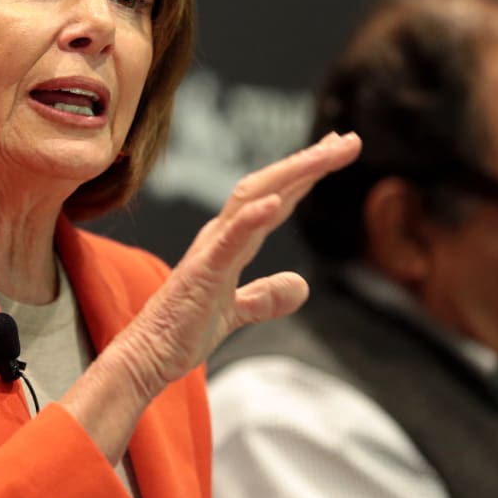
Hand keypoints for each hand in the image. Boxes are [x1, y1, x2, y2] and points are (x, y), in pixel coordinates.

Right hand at [120, 131, 361, 393]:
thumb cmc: (183, 330)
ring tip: (324, 156)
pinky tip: (277, 202)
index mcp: (231, 241)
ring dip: (290, 174)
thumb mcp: (238, 312)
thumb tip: (302, 285)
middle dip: (309, 162)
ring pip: (252, 199)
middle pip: (270, 186)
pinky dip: (252, 217)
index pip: (275, 196)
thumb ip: (266, 296)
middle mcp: (221, 235)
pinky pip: (229, 240)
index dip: (306, 171)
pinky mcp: (203, 272)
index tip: (337, 148)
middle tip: (348, 140)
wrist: (148, 356)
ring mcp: (211, 250)